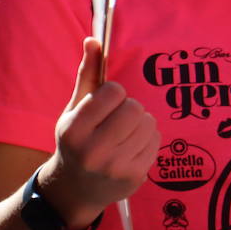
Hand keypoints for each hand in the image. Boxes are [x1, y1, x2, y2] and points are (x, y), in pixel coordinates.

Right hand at [37, 38, 158, 227]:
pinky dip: (147, 139)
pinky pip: (156, 141)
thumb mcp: (73, 110)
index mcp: (74, 130)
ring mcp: (116, 167)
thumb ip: (87, 75)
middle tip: (116, 120)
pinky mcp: (135, 177)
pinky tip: (131, 148)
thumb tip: (94, 39)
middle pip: (134, 108)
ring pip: (149, 123)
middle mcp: (93, 151)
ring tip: (123, 135)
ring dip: (140, 123)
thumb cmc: (76, 141)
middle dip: (129, 108)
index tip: (104, 105)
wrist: (74, 190)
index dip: (113, 94)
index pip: (114, 92)